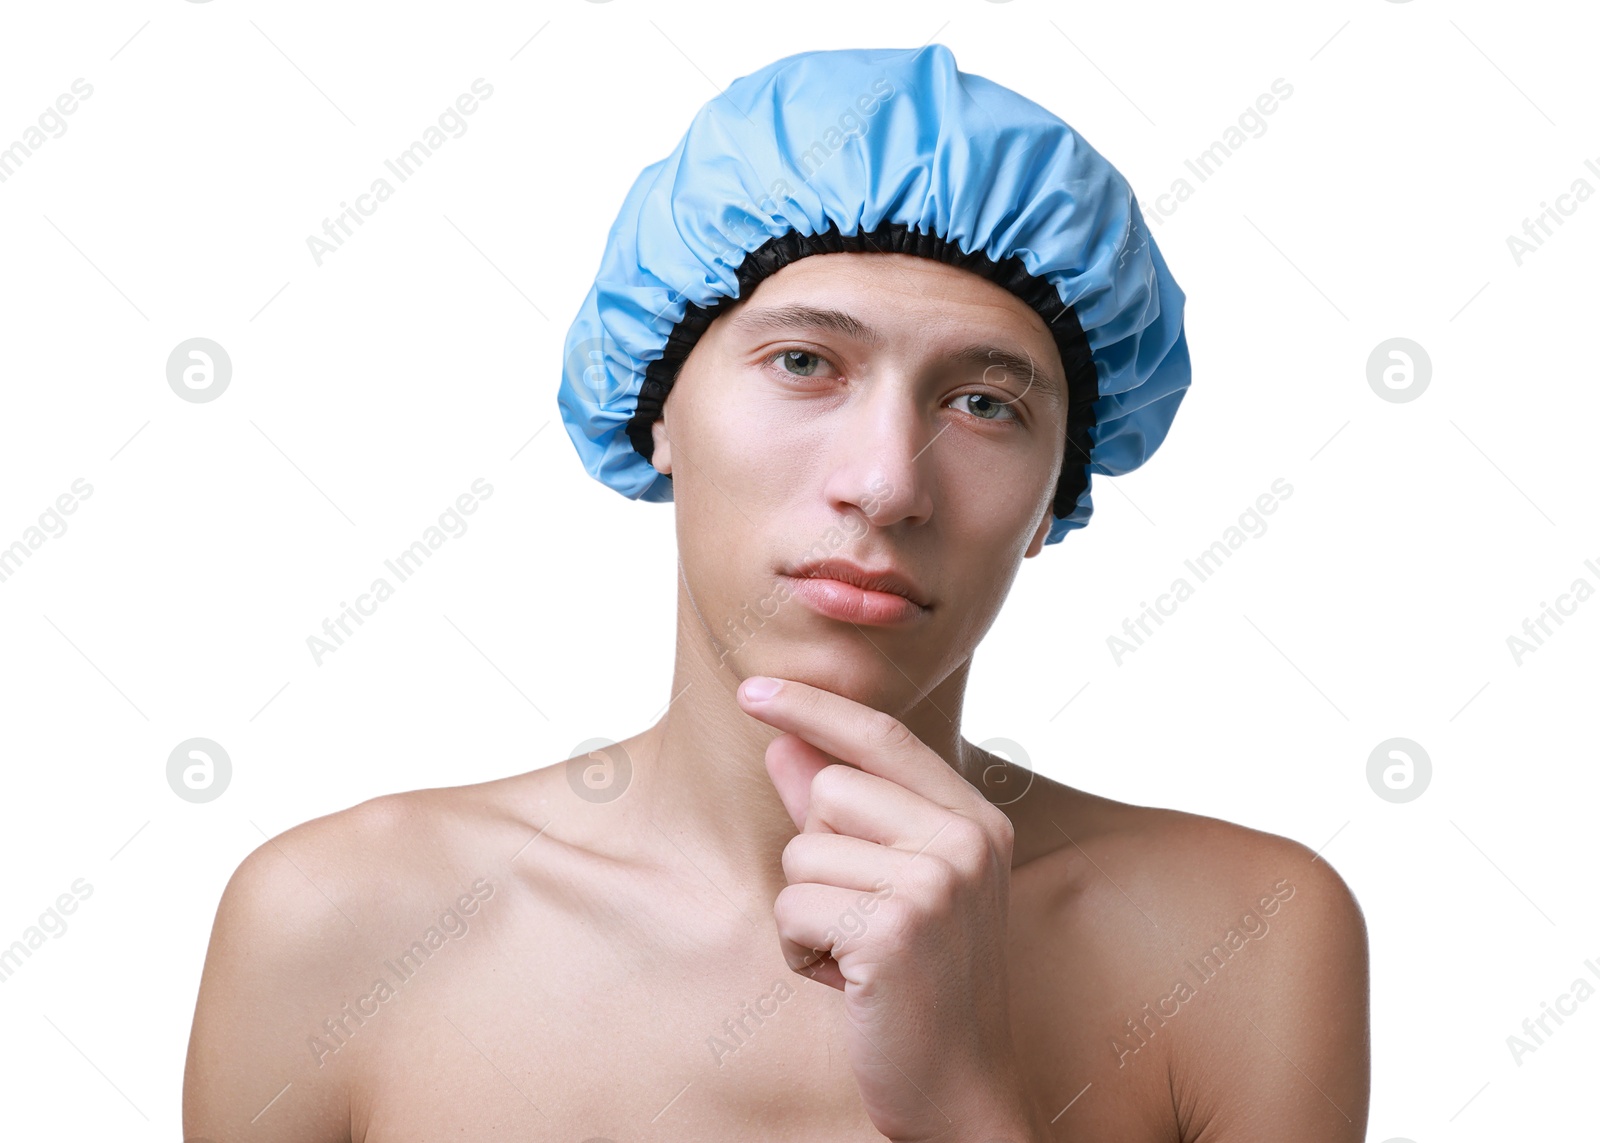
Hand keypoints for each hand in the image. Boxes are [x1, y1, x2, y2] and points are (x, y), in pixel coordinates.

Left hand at [736, 675, 1046, 1142]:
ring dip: (806, 913)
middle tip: (860, 920)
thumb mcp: (892, 885)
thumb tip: (785, 746)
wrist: (960, 1090)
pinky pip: (792, 909)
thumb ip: (842, 812)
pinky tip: (848, 984)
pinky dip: (800, 952)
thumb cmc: (921, 983)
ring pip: (800, 855)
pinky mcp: (893, 930)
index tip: (753, 688)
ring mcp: (935, 883)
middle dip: (815, 859)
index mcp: (976, 820)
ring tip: (858, 956)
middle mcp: (965, 841)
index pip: (883, 736)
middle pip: (828, 794)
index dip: (815, 708)